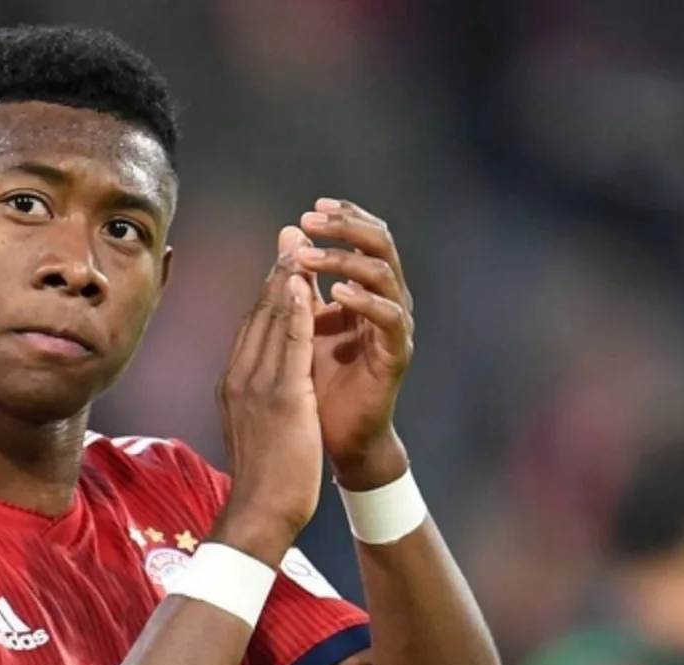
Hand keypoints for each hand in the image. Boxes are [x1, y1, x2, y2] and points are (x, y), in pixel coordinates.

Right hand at [209, 264, 323, 564]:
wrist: (260, 511)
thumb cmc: (265, 480)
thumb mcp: (257, 430)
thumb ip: (256, 401)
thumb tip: (260, 389)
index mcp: (234, 385)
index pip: (251, 329)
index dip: (266, 292)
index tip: (280, 263)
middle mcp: (238, 378)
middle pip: (257, 315)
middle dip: (274, 273)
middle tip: (288, 236)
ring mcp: (255, 386)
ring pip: (269, 322)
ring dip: (284, 280)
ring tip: (298, 247)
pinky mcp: (280, 397)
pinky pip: (287, 345)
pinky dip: (294, 312)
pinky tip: (304, 286)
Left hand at [291, 199, 414, 488]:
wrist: (333, 436)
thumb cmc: (318, 380)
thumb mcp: (302, 322)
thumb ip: (298, 281)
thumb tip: (287, 232)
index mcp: (364, 288)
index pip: (363, 237)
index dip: (342, 219)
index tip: (309, 210)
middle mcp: (386, 299)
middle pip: (380, 244)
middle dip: (346, 228)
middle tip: (312, 220)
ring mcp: (394, 326)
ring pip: (384, 275)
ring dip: (346, 260)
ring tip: (310, 256)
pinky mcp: (396, 353)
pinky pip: (389, 318)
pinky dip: (365, 301)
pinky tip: (338, 293)